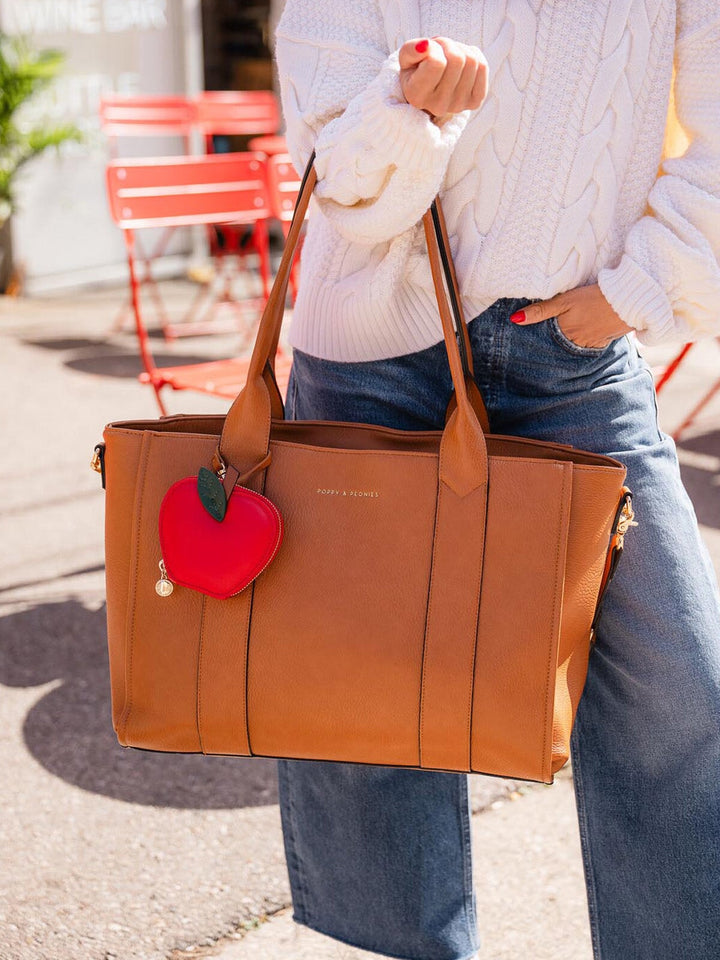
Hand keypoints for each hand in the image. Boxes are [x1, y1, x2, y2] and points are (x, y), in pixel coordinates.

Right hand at [399, 37, 487, 121]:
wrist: (430, 89)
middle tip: (440, 51)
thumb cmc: (416, 70)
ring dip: (461, 49)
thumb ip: (410, 50)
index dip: (434, 47)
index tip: (427, 51)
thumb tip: (426, 46)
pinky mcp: (474, 102)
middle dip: (448, 45)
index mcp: (417, 96)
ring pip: (472, 60)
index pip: (437, 62)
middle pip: (457, 59)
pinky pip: (483, 67)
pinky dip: (474, 56)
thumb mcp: (406, 58)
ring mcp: (458, 106)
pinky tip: (462, 63)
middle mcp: (438, 106)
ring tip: (449, 56)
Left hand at [510, 284, 633, 348]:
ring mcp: (590, 344)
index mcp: (564, 332)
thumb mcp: (565, 300)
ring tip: (559, 340)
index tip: (524, 343)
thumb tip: (515, 320)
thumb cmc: (595, 297)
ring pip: (571, 347)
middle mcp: (575, 342)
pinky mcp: (603, 342)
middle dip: (548, 346)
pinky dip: (580, 343)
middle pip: (557, 346)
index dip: (535, 340)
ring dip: (565, 345)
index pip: (544, 339)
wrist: (630, 300)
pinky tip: (578, 337)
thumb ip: (541, 310)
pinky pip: (587, 346)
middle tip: (534, 347)